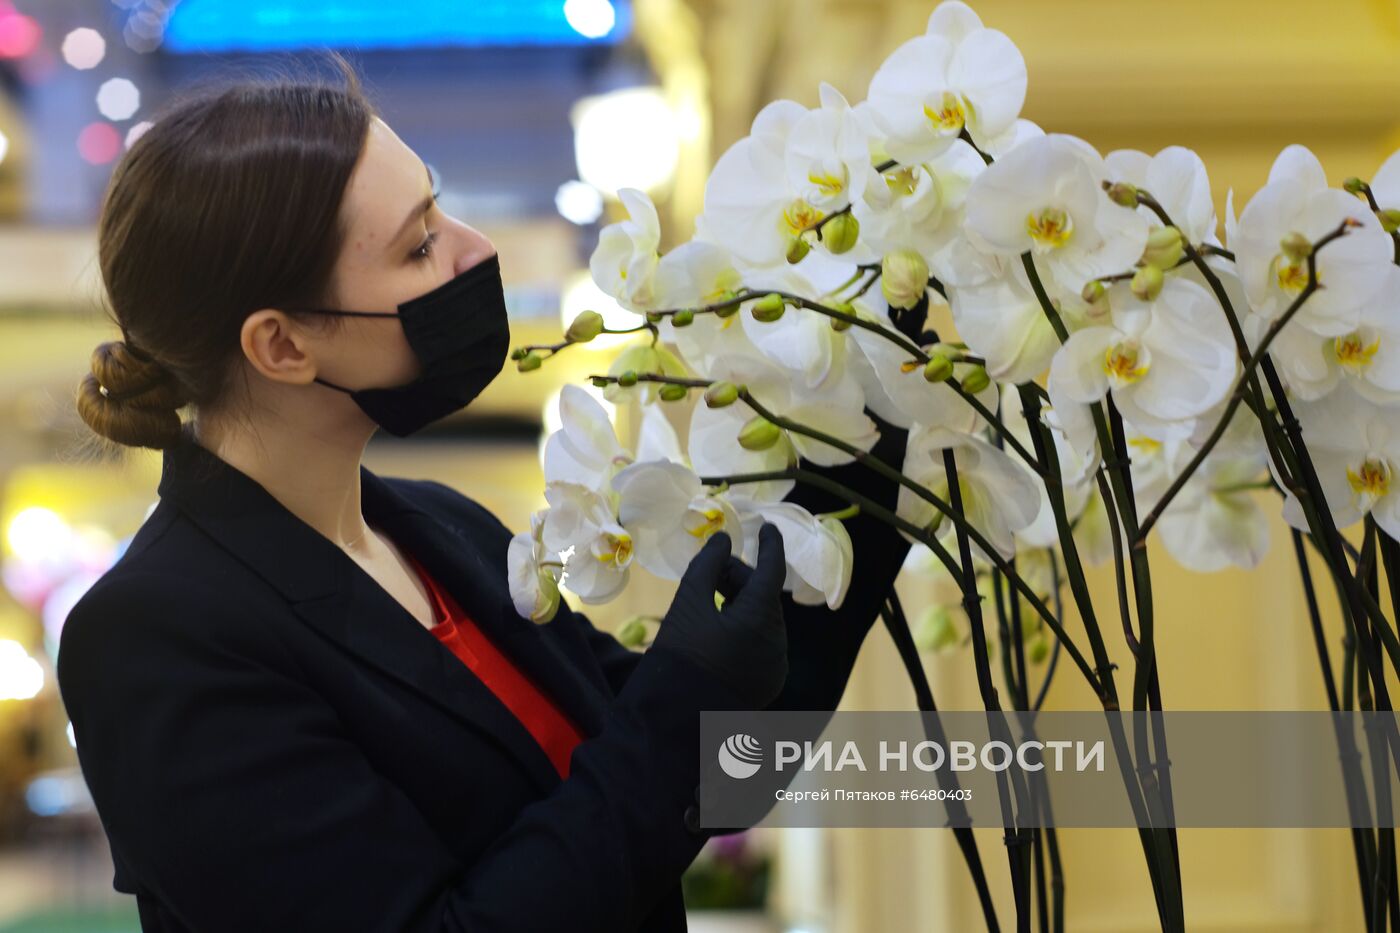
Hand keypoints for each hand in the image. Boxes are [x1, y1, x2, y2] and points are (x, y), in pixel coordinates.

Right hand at [650, 524, 787, 708]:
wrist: (676, 720)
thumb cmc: (679, 657)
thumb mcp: (687, 605)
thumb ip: (707, 566)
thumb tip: (723, 540)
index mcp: (761, 619)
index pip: (772, 570)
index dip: (769, 546)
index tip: (767, 528)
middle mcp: (777, 642)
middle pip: (762, 596)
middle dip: (738, 579)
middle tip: (709, 570)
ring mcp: (774, 665)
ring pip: (762, 619)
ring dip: (739, 602)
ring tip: (709, 597)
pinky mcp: (767, 682)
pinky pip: (761, 643)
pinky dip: (744, 628)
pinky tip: (718, 626)